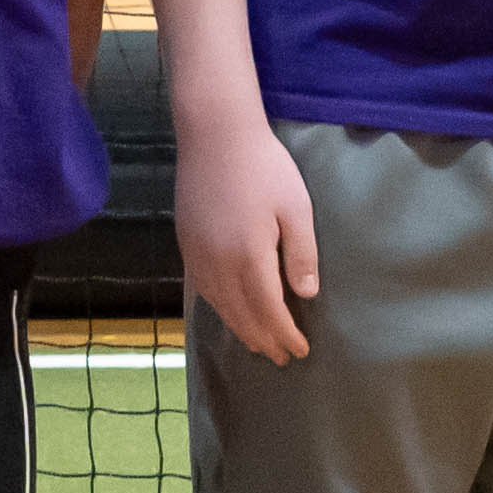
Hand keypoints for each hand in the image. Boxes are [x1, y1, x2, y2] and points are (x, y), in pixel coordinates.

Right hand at [176, 107, 319, 363]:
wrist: (214, 135)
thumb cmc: (263, 167)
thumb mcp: (296, 207)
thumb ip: (300, 254)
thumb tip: (305, 295)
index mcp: (249, 257)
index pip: (268, 311)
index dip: (284, 334)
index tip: (299, 351)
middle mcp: (218, 264)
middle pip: (241, 316)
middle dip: (263, 339)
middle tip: (281, 358)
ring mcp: (198, 256)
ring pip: (219, 306)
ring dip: (240, 329)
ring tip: (257, 343)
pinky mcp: (186, 244)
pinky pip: (202, 290)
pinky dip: (218, 309)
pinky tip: (228, 311)